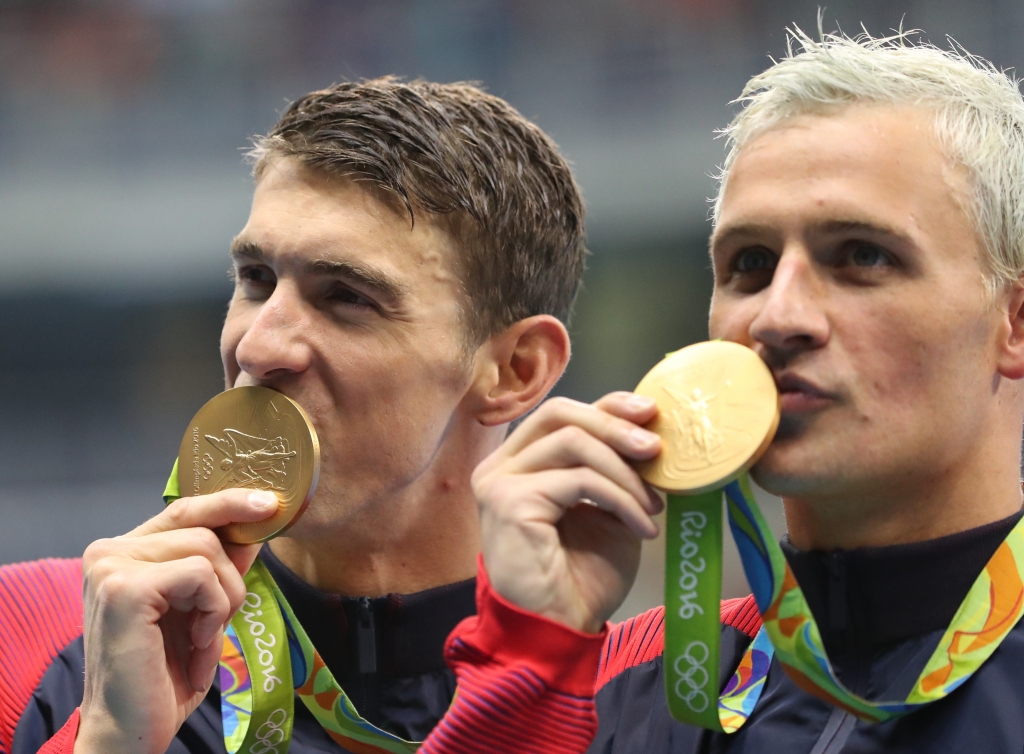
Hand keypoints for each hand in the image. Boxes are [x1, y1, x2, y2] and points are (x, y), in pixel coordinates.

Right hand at [74, 490, 278, 753]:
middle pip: (204, 530)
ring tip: (201, 636)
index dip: (229, 502)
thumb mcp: (202, 608)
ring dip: (222, 600)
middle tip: (214, 624)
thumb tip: (257, 520)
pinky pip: (201, 574)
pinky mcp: (124, 588)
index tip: (271, 504)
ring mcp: (111, 566)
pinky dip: (212, 610)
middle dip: (229, 579)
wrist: (131, 729)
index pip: (185, 510)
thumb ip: (221, 563)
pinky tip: (194, 642)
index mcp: (122, 552)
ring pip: (207, 550)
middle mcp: (108, 551)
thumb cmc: (164, 673)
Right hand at [472, 392, 663, 632]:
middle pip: (560, 414)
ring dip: (624, 471)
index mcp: (519, 463)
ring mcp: (499, 482)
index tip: (651, 414)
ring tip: (654, 505)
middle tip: (656, 449)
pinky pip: (579, 480)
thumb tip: (649, 427)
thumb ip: (614, 468)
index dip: (607, 407)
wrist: (559, 632)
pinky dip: (620, 499)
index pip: (562, 415)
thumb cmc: (580, 578)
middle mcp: (500, 466)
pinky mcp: (509, 501)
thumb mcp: (607, 508)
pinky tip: (641, 527)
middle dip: (614, 424)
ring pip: (572, 441)